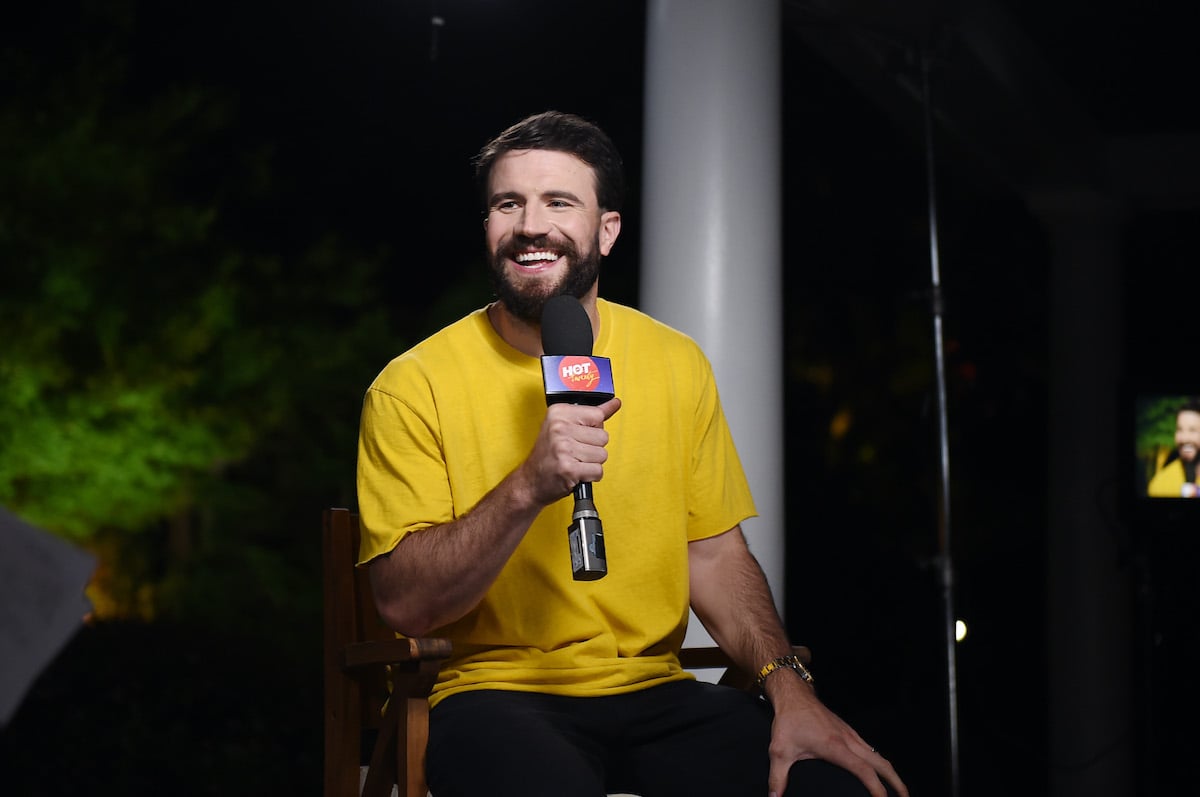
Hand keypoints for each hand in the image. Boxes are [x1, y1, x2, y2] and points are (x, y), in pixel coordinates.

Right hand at [522, 397, 620, 505]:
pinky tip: (576, 473)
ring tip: (574, 462)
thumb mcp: (565, 427)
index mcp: (558, 412)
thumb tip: (615, 403)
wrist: (531, 481)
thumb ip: (591, 415)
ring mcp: (563, 448)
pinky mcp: (568, 468)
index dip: (593, 428)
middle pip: (603, 436)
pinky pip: (598, 471)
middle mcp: (559, 428)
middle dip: (593, 448)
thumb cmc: (549, 454)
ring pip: (602, 455)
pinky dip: (590, 476)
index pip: (598, 415)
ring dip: (592, 463)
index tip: (579, 434)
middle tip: (574, 452)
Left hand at [765, 673, 907, 796]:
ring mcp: (850, 734)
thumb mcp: (779, 750)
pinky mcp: (847, 730)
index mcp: (836, 747)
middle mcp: (848, 739)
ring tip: (898, 789)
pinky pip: (869, 748)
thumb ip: (778, 777)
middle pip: (881, 762)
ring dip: (890, 771)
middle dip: (896, 782)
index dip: (876, 788)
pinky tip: (878, 769)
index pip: (864, 771)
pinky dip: (879, 761)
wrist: (794, 694)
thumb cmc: (788, 721)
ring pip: (877, 754)